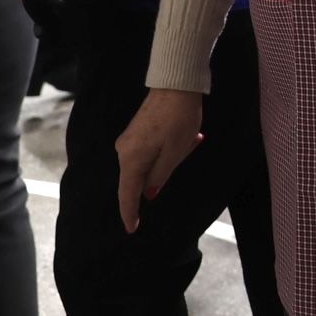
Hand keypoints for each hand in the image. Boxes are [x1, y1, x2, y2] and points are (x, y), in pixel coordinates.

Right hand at [115, 89, 204, 232]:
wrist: (174, 86)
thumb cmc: (178, 120)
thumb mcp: (175, 152)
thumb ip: (160, 175)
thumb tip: (149, 193)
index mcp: (132, 159)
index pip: (128, 193)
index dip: (130, 212)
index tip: (131, 229)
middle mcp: (124, 151)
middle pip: (138, 177)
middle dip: (162, 174)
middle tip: (188, 147)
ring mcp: (128, 140)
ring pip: (147, 162)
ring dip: (170, 157)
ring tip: (191, 138)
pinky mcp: (135, 132)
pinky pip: (149, 151)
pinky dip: (168, 149)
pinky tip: (187, 135)